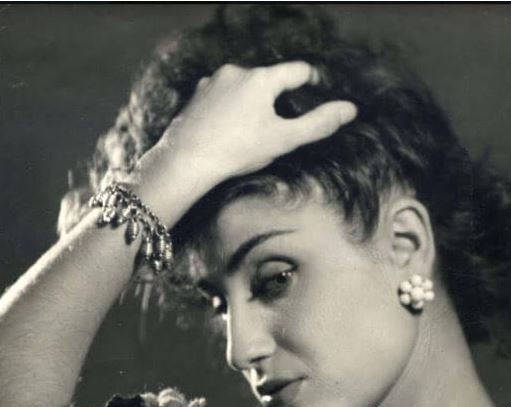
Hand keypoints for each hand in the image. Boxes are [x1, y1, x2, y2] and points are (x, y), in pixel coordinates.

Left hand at [136, 61, 355, 213]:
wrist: (187, 161)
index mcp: (261, 79)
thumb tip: (350, 109)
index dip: (312, 80)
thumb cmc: (237, 150)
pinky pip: (223, 95)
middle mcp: (236, 71)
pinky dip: (231, 107)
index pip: (298, 71)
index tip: (317, 89)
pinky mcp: (197, 95)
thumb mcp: (283, 140)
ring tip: (250, 131)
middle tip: (279, 126)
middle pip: (269, 80)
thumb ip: (318, 123)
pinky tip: (228, 129)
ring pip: (244, 87)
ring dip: (253, 102)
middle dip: (278, 99)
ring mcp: (213, 81)